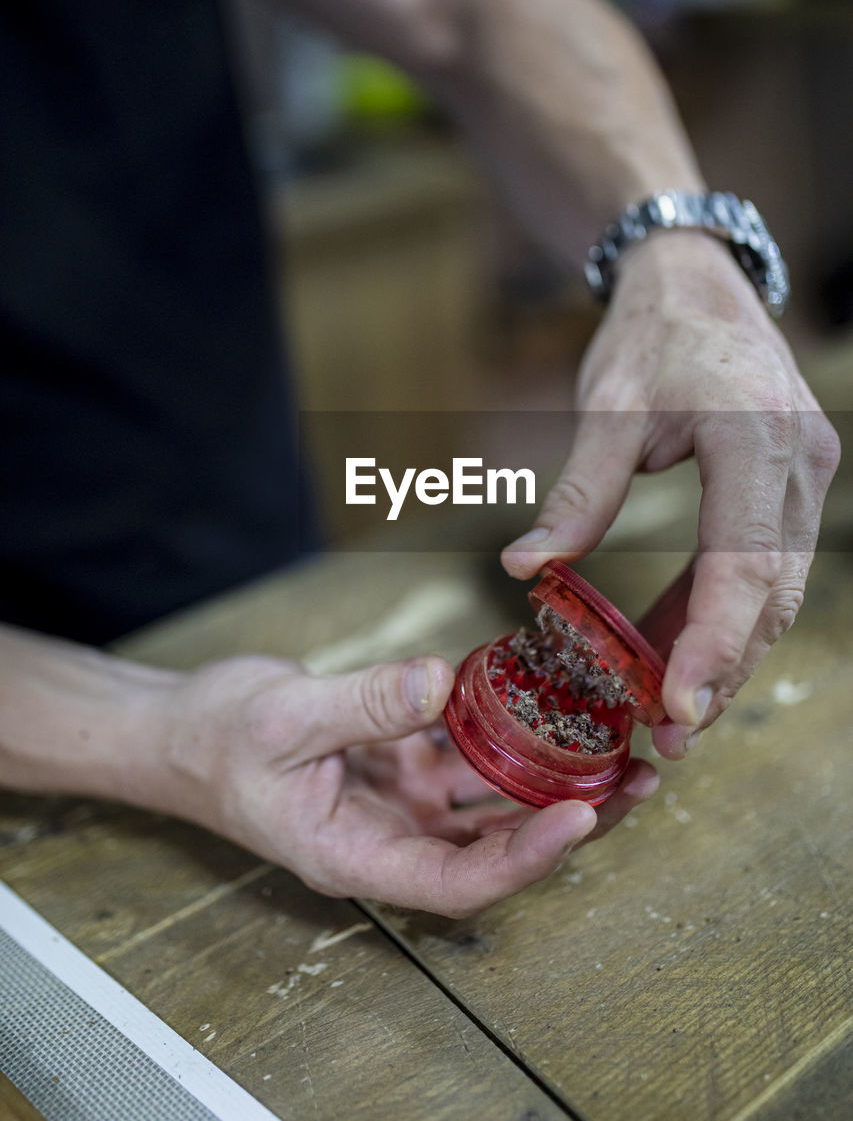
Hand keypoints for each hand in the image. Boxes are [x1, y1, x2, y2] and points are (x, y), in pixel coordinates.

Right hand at [159, 654, 657, 916]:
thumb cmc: (215, 742)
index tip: (578, 818)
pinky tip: (545, 705)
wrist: (182, 730)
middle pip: (492, 850)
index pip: (455, 880)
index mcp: (355, 854)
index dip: (523, 860)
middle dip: (566, 823)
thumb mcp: (284, 719)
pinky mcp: (401, 762)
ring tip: (616, 753)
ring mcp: (399, 801)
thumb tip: (441, 680)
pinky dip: (504, 733)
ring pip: (489, 804)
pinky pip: (464, 753)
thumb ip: (363, 705)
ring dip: (549, 781)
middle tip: (632, 783)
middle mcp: (389, 837)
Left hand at [501, 233, 839, 758]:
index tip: (677, 708)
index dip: (714, 643)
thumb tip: (524, 570)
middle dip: (723, 667)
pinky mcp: (791, 485)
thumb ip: (576, 494)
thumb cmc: (651, 335)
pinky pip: (763, 565)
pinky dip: (722, 612)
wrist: (694, 281)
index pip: (744, 565)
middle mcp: (798, 462)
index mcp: (754, 438)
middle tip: (670, 736)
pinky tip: (676, 649)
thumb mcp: (607, 408)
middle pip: (771, 593)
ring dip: (726, 650)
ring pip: (775, 589)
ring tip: (670, 712)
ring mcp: (805, 474)